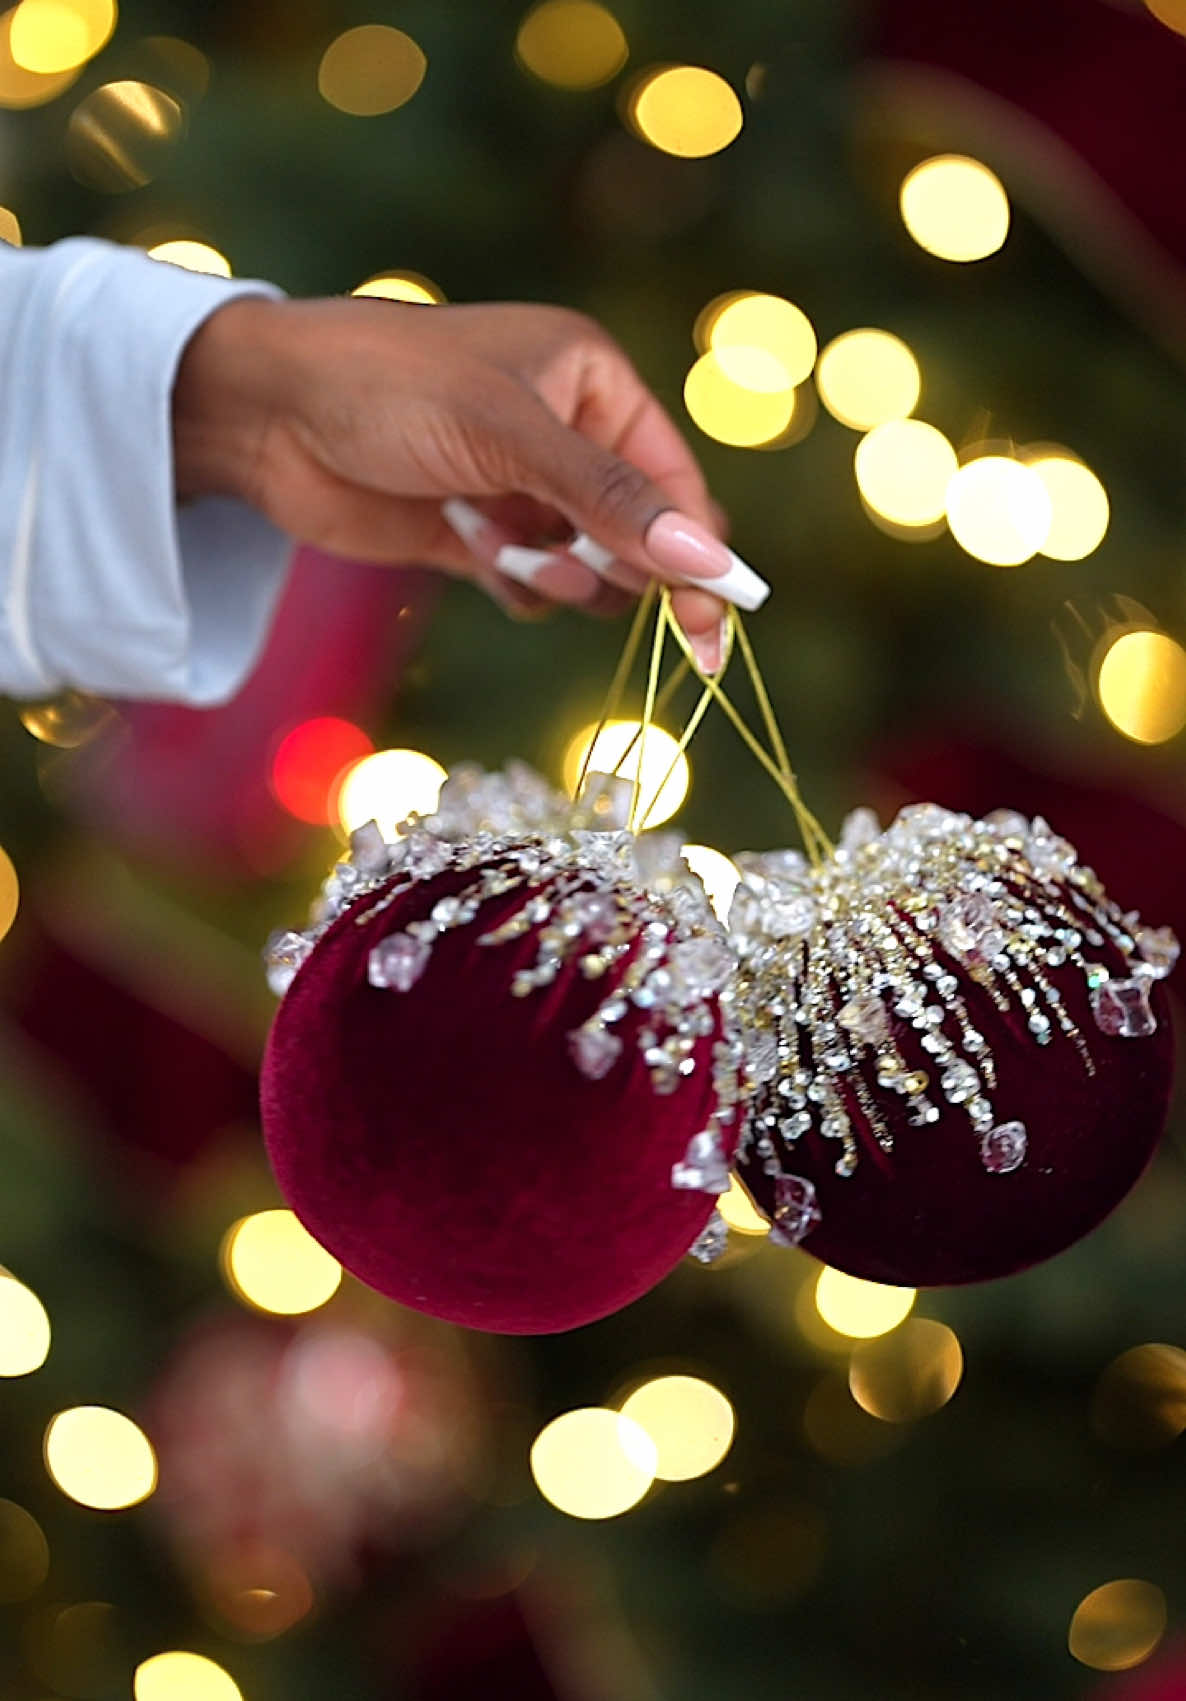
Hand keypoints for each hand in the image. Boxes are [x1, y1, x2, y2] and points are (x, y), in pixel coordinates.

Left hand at [171, 295, 767, 671]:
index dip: (699, 556)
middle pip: (640, 535)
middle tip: (568, 571)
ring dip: (552, 575)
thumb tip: (705, 560)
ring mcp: (522, 490)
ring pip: (587, 570)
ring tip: (495, 546)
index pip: (675, 485)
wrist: (263, 415)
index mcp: (593, 383)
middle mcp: (567, 436)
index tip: (715, 628)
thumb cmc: (387, 387)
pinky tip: (470, 550)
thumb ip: (609, 501)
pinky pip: (532, 585)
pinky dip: (515, 585)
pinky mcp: (478, 535)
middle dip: (612, 566)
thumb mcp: (507, 436)